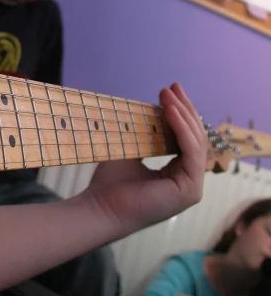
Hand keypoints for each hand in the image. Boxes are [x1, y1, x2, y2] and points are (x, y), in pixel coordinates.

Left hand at [80, 83, 205, 239]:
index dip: (181, 113)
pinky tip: (170, 112)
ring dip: (183, 114)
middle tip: (173, 86)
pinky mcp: (189, 190)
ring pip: (196, 143)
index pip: (186, 139)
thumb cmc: (110, 185)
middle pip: (195, 138)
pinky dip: (181, 130)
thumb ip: (147, 134)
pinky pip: (191, 152)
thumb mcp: (131, 150)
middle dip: (185, 109)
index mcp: (177, 174)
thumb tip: (154, 108)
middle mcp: (188, 181)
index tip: (170, 91)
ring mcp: (191, 188)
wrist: (100, 208)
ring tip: (169, 94)